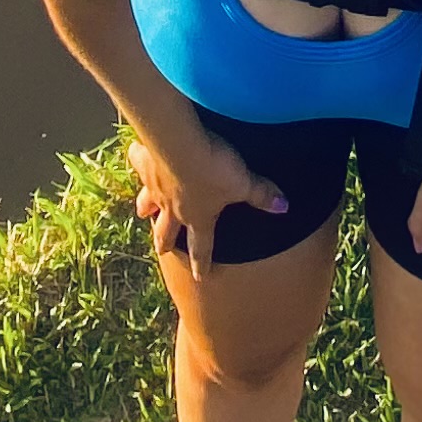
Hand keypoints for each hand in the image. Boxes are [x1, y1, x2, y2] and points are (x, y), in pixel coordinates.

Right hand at [125, 122, 288, 276]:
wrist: (181, 144)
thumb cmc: (215, 167)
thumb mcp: (244, 183)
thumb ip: (263, 195)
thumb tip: (284, 207)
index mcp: (199, 217)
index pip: (201, 247)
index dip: (202, 263)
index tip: (201, 277)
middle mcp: (174, 207)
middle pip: (167, 231)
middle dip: (165, 242)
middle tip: (161, 250)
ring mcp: (157, 188)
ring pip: (148, 203)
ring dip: (145, 208)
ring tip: (142, 212)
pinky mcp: (146, 164)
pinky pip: (140, 164)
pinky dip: (138, 160)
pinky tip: (137, 154)